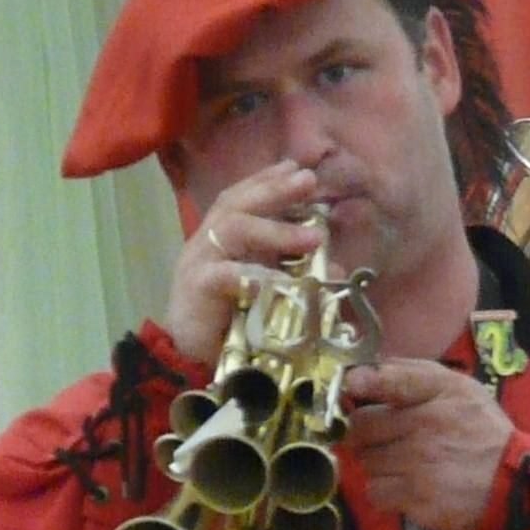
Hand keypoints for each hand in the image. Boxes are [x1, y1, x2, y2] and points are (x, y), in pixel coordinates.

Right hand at [163, 162, 328, 364]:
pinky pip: (227, 276)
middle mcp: (207, 243)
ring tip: (315, 236)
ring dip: (277, 229)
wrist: (192, 361)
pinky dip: (256, 275)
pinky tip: (283, 280)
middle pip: (237, 204)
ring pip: (234, 230)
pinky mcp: (197, 289)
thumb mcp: (269, 291)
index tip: (298, 168)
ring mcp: (199, 262)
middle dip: (274, 190)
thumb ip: (296, 272)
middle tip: (308, 181)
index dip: (267, 181)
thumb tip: (337, 264)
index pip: (242, 198)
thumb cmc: (230, 323)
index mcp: (221, 238)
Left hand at [345, 360, 514, 529]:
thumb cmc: (484, 433)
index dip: (361, 382)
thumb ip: (417, 372)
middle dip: (366, 434)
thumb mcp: (463, 389)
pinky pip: (375, 493)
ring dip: (378, 464)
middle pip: (362, 427)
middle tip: (385, 439)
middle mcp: (424, 428)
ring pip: (366, 461)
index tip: (351, 386)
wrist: (512, 484)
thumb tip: (368, 370)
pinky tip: (404, 487)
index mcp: (437, 396)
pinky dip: (384, 492)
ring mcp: (417, 465)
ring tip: (403, 465)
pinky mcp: (415, 499)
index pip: (387, 380)